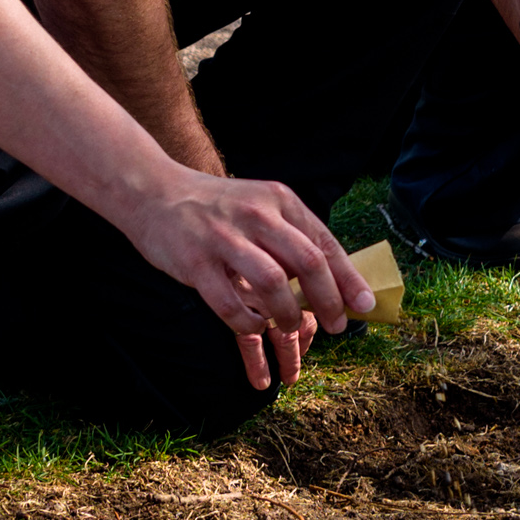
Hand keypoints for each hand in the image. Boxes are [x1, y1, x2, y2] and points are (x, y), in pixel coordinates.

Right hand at [122, 167, 375, 392]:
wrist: (154, 192)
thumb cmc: (216, 208)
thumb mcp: (260, 206)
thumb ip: (291, 237)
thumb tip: (332, 280)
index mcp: (279, 200)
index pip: (324, 243)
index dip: (348, 278)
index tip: (365, 306)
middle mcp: (256, 215)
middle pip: (307, 262)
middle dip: (329, 300)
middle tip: (337, 325)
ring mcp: (225, 238)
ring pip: (272, 284)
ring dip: (289, 314)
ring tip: (290, 326)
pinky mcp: (196, 262)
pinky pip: (230, 304)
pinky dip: (248, 323)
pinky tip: (254, 327)